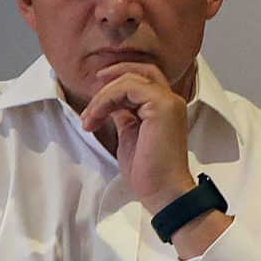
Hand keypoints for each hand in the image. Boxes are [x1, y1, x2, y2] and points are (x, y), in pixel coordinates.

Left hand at [79, 61, 195, 210]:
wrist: (163, 190)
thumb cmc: (149, 171)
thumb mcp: (130, 136)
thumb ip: (125, 116)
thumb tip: (112, 107)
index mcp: (164, 108)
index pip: (144, 80)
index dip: (120, 79)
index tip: (97, 92)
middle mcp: (170, 101)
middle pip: (142, 70)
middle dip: (115, 73)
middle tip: (93, 84)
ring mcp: (168, 102)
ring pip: (131, 79)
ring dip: (103, 95)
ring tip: (90, 117)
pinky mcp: (162, 106)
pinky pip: (128, 88)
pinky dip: (107, 99)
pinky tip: (96, 116)